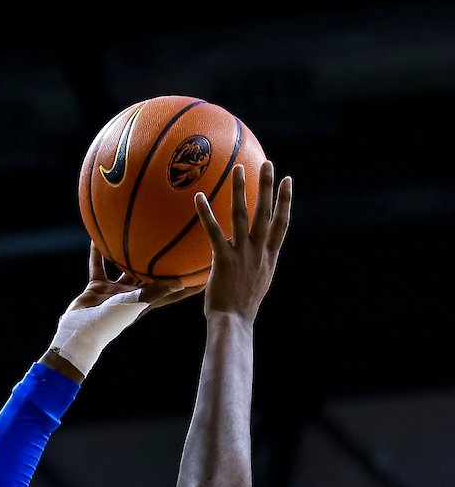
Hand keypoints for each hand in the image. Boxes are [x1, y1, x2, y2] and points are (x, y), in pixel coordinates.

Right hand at [67, 242, 203, 314]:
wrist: (80, 331)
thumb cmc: (110, 322)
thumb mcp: (135, 304)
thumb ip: (155, 292)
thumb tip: (180, 283)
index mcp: (147, 302)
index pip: (174, 292)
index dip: (190, 284)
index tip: (207, 269)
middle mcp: (134, 295)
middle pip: (153, 276)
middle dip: (164, 263)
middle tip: (178, 242)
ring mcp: (115, 291)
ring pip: (125, 267)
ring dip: (129, 253)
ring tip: (139, 231)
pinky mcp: (98, 287)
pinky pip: (100, 265)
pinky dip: (99, 252)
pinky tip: (100, 235)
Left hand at [195, 161, 291, 324]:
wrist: (234, 323)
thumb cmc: (240, 309)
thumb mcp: (255, 284)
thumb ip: (254, 265)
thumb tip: (246, 255)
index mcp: (269, 258)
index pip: (282, 224)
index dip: (285, 201)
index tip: (287, 181)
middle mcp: (259, 252)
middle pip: (266, 213)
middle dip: (268, 186)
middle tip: (267, 163)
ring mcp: (242, 255)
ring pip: (242, 216)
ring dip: (240, 190)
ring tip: (237, 169)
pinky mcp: (223, 260)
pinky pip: (214, 232)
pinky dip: (206, 214)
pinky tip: (199, 197)